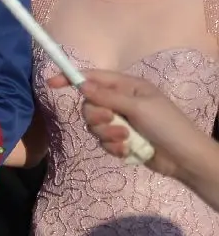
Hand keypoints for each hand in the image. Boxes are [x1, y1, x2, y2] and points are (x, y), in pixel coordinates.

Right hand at [51, 70, 196, 180]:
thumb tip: (81, 84)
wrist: (183, 158)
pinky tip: (128, 150)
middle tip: (110, 121)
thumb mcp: (138, 107)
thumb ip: (108, 97)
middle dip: (97, 116)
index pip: (94, 78)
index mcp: (128, 87)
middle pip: (89, 105)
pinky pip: (103, 142)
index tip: (52, 84)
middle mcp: (121, 102)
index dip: (72, 78)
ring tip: (126, 139)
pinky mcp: (120, 140)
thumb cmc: (167, 125)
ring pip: (94, 126)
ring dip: (108, 134)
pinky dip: (113, 146)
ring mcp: (120, 122)